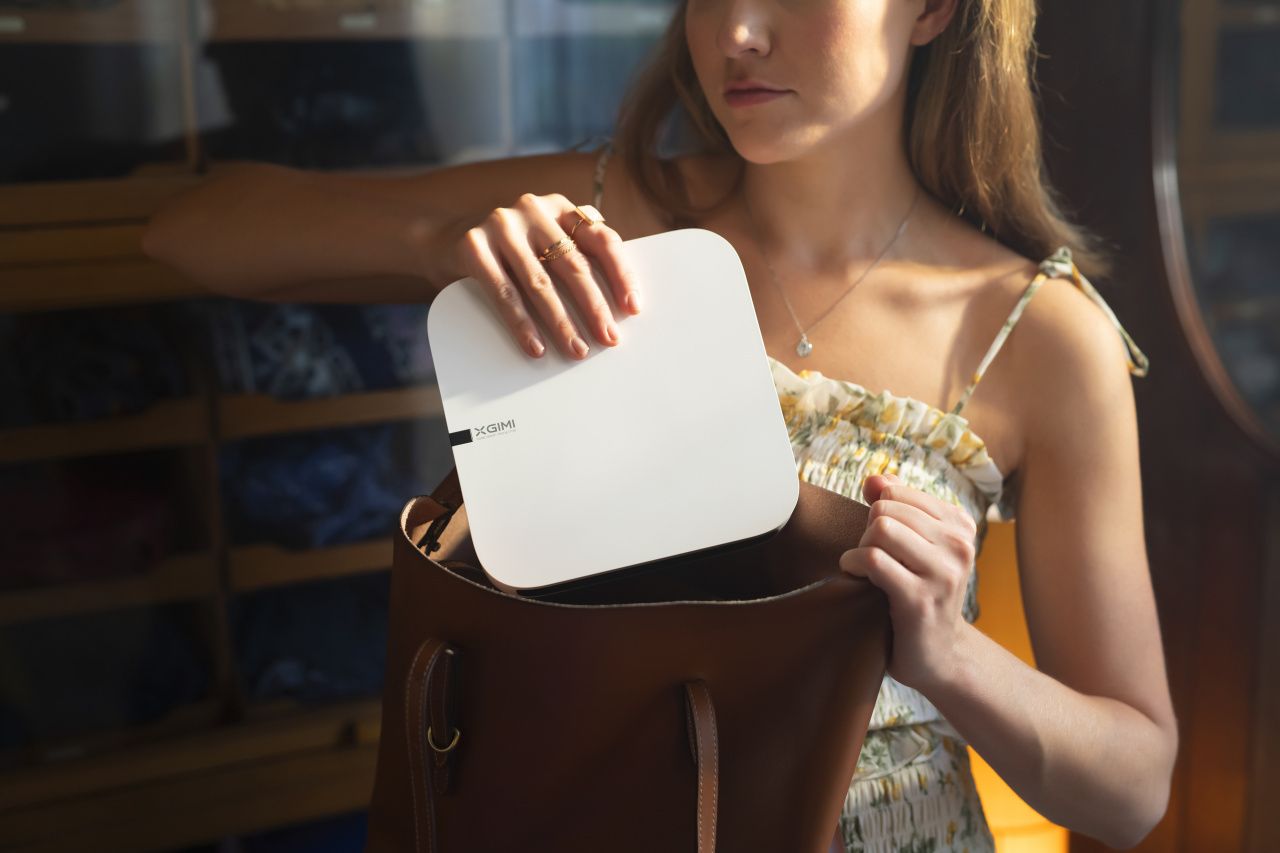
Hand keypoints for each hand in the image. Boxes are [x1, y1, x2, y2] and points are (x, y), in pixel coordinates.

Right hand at [452, 194, 640, 359]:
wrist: (442, 238)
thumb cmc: (509, 250)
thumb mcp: (544, 241)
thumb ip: (576, 255)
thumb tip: (619, 306)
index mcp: (560, 207)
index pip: (602, 239)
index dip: (622, 274)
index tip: (633, 308)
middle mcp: (533, 209)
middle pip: (573, 264)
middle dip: (594, 307)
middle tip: (610, 339)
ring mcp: (501, 224)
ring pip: (539, 283)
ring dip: (561, 322)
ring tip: (577, 350)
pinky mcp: (473, 245)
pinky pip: (503, 292)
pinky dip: (521, 324)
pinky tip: (535, 347)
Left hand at [838, 473, 977, 692]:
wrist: (938, 655)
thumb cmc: (919, 593)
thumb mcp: (914, 545)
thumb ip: (895, 506)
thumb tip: (874, 478)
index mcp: (960, 524)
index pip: (896, 491)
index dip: (877, 513)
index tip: (881, 540)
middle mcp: (959, 544)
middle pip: (884, 509)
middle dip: (866, 531)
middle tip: (871, 558)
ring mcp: (943, 572)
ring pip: (880, 529)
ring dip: (861, 549)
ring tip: (866, 569)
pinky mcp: (919, 598)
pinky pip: (873, 559)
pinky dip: (854, 565)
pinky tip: (858, 578)